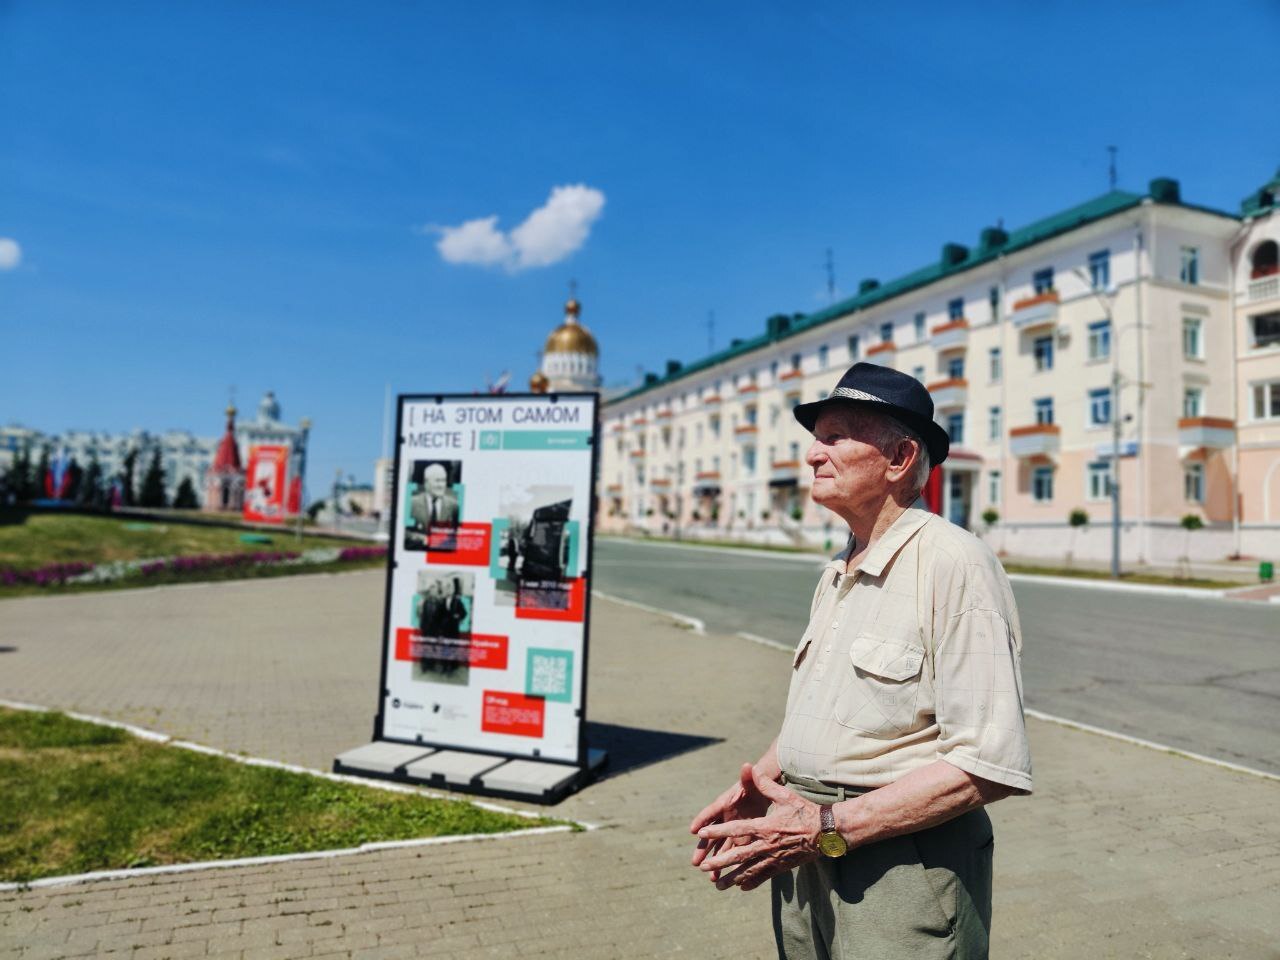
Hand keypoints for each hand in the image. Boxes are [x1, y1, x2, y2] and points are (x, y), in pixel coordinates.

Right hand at [689, 763, 772, 878]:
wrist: (761, 794)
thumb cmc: (754, 787)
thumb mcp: (752, 782)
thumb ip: (749, 775)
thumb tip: (748, 765)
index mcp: (724, 804)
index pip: (711, 811)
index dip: (702, 819)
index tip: (693, 829)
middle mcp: (724, 819)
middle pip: (711, 835)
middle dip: (703, 849)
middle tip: (695, 862)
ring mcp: (730, 830)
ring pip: (720, 848)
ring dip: (715, 862)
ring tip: (711, 877)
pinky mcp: (739, 838)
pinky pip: (731, 852)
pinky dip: (727, 864)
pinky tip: (724, 878)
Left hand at [695, 766, 822, 891]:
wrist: (827, 832)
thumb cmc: (805, 811)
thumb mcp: (785, 795)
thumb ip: (766, 784)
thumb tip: (751, 768)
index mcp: (765, 826)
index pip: (736, 829)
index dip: (718, 831)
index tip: (702, 834)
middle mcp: (767, 845)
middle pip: (739, 855)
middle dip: (720, 861)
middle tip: (703, 866)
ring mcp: (774, 858)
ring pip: (748, 871)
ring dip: (732, 878)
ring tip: (718, 885)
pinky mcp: (781, 866)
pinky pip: (763, 876)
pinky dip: (751, 882)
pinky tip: (741, 887)